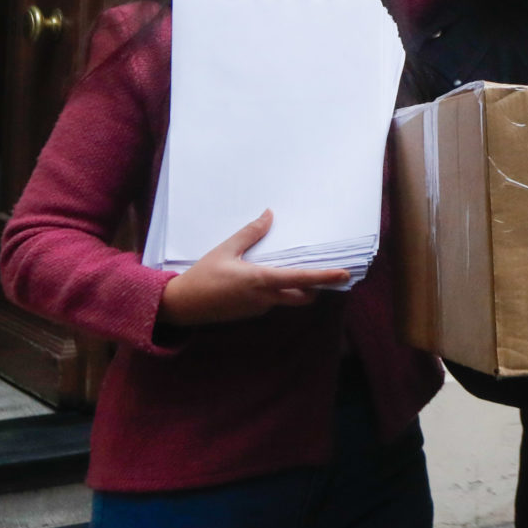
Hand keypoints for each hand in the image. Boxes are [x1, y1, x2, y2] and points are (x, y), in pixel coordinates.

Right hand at [157, 210, 351, 325]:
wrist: (182, 305)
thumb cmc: (203, 275)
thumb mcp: (225, 250)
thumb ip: (250, 233)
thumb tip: (269, 215)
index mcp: (261, 281)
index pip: (302, 279)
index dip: (325, 277)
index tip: (344, 275)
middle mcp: (265, 299)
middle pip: (303, 296)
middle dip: (315, 286)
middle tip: (325, 271)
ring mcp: (259, 308)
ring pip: (287, 298)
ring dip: (295, 287)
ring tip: (293, 265)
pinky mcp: (251, 312)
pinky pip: (272, 300)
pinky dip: (277, 289)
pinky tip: (267, 275)